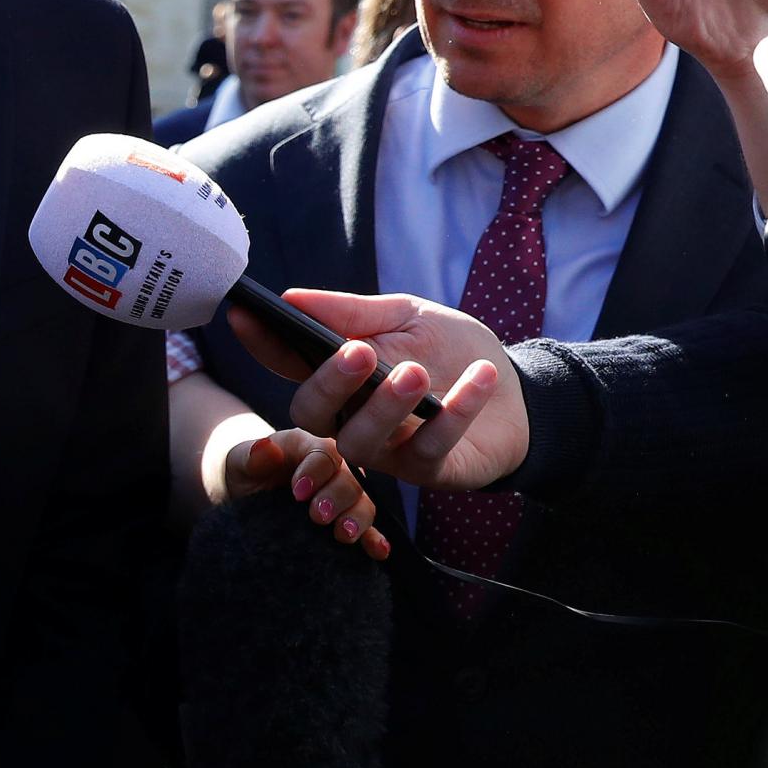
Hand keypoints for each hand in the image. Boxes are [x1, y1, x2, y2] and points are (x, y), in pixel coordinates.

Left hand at [219, 428, 389, 559]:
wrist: (246, 496)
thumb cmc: (246, 472)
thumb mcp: (240, 462)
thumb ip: (252, 456)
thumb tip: (266, 448)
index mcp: (310, 446)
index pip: (323, 455)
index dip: (314, 472)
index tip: (297, 492)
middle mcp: (334, 469)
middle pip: (349, 480)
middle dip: (336, 498)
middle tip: (318, 516)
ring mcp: (344, 496)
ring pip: (363, 504)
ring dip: (357, 519)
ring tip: (344, 534)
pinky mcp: (346, 521)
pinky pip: (369, 530)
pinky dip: (375, 540)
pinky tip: (379, 551)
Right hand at [227, 289, 517, 489]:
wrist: (521, 393)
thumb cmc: (454, 352)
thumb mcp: (408, 317)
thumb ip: (354, 312)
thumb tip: (290, 297)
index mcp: (338, 378)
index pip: (288, 364)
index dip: (263, 344)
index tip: (245, 316)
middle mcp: (350, 417)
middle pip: (313, 414)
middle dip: (328, 383)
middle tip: (356, 351)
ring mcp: (387, 450)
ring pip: (360, 441)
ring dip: (385, 405)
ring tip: (415, 371)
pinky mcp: (429, 470)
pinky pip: (430, 448)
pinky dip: (456, 411)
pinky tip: (479, 378)